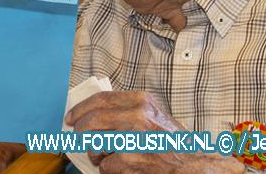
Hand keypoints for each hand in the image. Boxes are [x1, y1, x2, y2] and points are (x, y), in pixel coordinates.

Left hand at [65, 91, 243, 172]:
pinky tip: (122, 168)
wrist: (194, 165)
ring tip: (106, 156)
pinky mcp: (129, 160)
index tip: (71, 116)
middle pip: (92, 121)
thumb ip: (128, 111)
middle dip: (80, 132)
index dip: (81, 108)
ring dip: (96, 154)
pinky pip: (105, 166)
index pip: (101, 99)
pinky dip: (109, 170)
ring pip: (95, 145)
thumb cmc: (174, 143)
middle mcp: (137, 116)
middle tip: (78, 137)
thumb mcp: (154, 115)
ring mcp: (133, 138)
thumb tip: (95, 114)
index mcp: (142, 101)